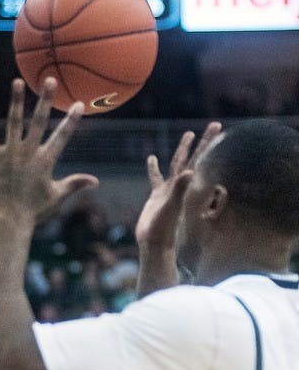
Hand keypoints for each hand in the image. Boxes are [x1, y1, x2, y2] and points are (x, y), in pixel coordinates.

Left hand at [0, 77, 97, 226]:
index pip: (61, 137)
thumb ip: (75, 183)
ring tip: (17, 82)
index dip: (71, 120)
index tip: (79, 103)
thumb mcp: (57, 196)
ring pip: (14, 123)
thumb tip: (96, 181)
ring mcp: (10, 155)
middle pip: (39, 122)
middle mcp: (28, 154)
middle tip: (50, 79)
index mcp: (45, 161)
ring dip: (15, 101)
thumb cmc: (34, 211)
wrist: (10, 221)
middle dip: (45, 100)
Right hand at [135, 121, 221, 251]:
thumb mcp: (171, 208)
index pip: (198, 159)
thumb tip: (191, 172)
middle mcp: (179, 186)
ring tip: (189, 134)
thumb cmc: (163, 229)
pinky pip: (156, 178)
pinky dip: (154, 169)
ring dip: (183, 150)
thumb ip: (179, 190)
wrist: (154, 245)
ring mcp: (169, 190)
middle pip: (192, 158)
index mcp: (184, 186)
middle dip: (203, 142)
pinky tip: (152, 159)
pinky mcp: (157, 196)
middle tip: (215, 125)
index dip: (207, 143)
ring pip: (177, 165)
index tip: (217, 127)